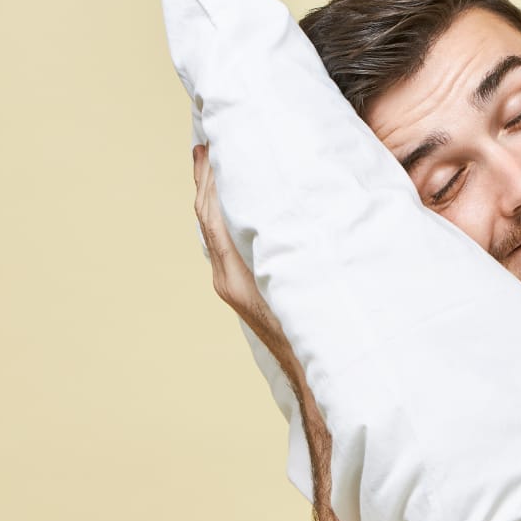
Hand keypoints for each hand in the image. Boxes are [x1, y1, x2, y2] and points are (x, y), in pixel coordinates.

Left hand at [192, 144, 297, 374]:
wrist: (314, 376)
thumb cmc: (313, 331)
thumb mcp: (304, 279)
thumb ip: (293, 243)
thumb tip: (290, 202)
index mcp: (236, 273)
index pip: (212, 214)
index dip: (209, 178)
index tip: (210, 144)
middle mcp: (227, 278)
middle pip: (206, 219)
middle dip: (206, 181)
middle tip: (207, 146)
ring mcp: (233, 287)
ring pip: (215, 232)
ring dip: (215, 198)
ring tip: (218, 169)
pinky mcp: (243, 294)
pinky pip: (226, 247)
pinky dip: (227, 219)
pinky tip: (239, 209)